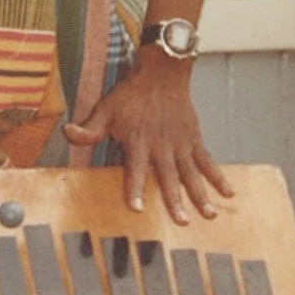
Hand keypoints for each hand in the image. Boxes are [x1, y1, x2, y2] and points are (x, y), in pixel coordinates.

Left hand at [63, 51, 234, 225]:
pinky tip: (227, 193)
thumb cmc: (131, 94)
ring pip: (192, 174)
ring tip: (209, 215)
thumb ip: (89, 129)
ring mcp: (181, 144)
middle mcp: (161, 147)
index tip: (136, 208)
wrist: (163, 73)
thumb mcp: (106, 109)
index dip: (135, 189)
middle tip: (182, 221)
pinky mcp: (194, 140)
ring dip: (200, 195)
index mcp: (138, 142)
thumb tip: (67, 133)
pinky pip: (208, 161)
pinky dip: (218, 177)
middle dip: (175, 200)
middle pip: (169, 178)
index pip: (136, 170)